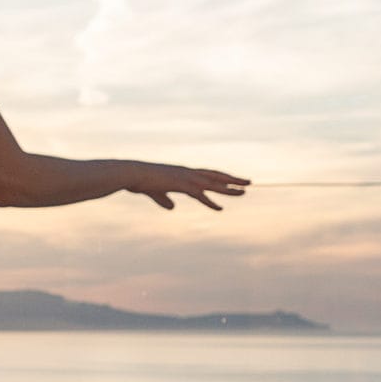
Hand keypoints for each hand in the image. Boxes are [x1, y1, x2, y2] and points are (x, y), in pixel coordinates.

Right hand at [121, 164, 250, 213]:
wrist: (132, 174)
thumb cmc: (140, 180)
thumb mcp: (155, 192)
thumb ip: (165, 200)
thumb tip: (172, 208)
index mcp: (183, 173)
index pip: (207, 175)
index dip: (220, 178)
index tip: (232, 181)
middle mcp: (188, 173)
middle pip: (216, 176)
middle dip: (233, 179)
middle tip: (248, 182)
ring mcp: (186, 178)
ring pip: (213, 183)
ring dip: (229, 188)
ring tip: (244, 191)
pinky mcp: (181, 185)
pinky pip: (200, 195)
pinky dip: (210, 202)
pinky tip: (220, 208)